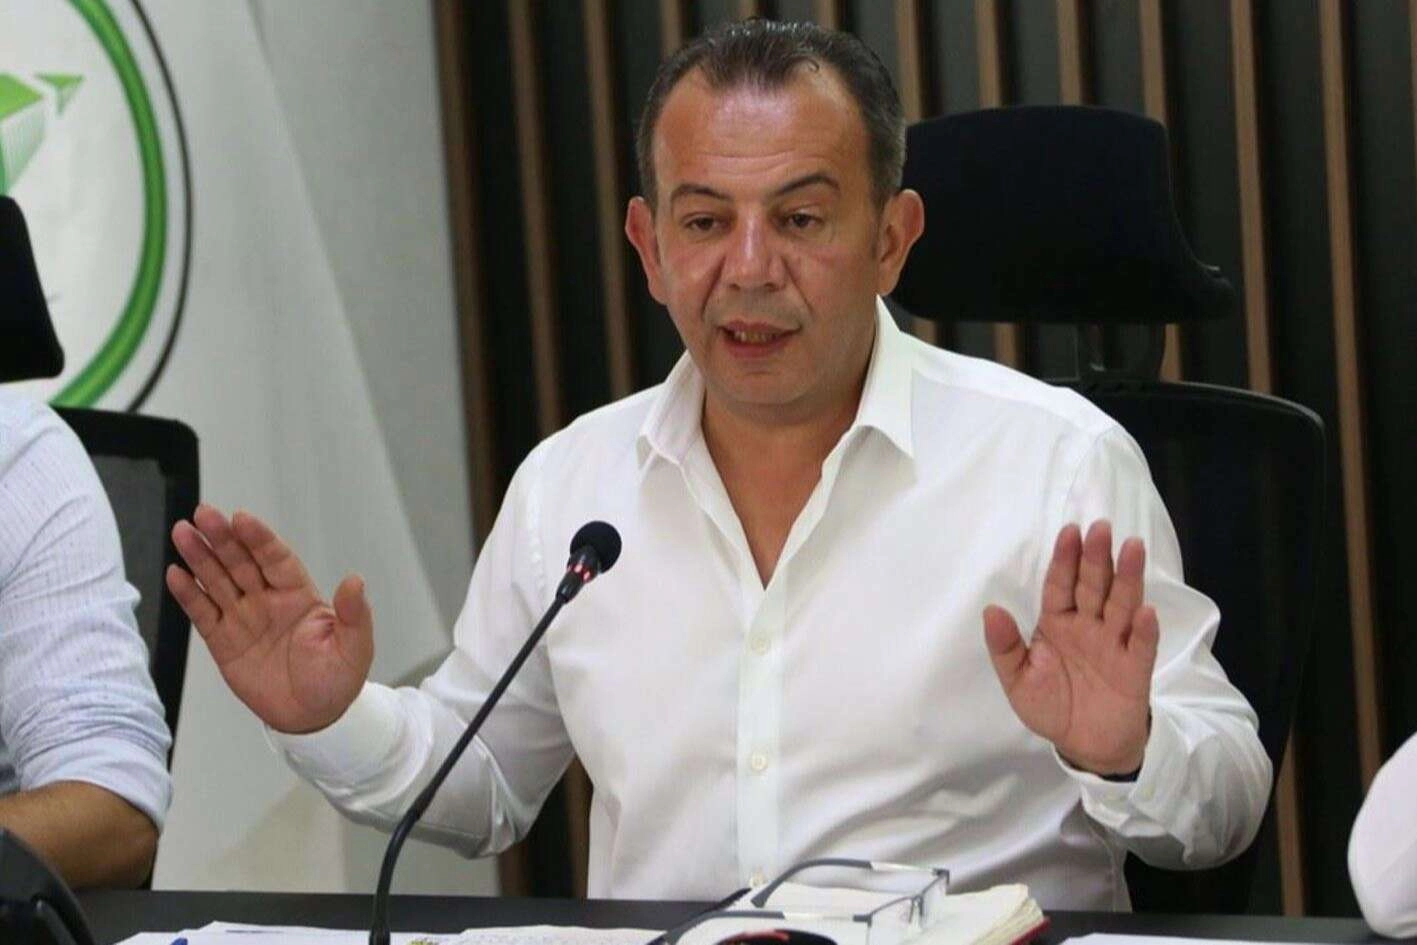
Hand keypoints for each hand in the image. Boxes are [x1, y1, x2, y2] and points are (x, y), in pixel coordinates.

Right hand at [165, 504, 373, 733]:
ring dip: (199, 557)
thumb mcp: (355, 648)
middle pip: (241, 562)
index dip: (259, 539)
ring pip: (217, 581)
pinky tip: (175, 574)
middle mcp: (268, 600)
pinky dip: (188, 595)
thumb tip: (355, 581)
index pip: (276, 559)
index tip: (242, 519)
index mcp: (299, 595)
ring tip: (182, 533)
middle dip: (223, 538)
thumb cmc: (337, 679)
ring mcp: (244, 618)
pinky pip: (203, 613)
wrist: (313, 717)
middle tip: (203, 513)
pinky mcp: (223, 642)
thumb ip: (354, 615)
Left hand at [983, 520, 1157, 775]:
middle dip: (1096, 557)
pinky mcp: (1135, 669)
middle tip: (1100, 526)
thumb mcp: (1017, 679)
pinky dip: (1144, 629)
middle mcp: (1088, 627)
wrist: (1085, 746)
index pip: (1061, 585)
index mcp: (1058, 624)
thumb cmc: (1051, 706)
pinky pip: (1140, 646)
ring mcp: (1114, 645)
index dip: (1064, 559)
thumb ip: (1004, 646)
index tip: (1069, 531)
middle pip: (1093, 586)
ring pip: (1121, 605)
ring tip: (1131, 548)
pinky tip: (1144, 611)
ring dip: (1127, 578)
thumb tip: (991, 609)